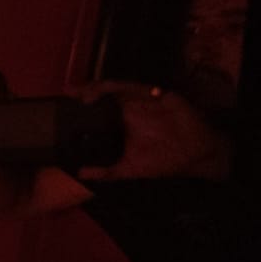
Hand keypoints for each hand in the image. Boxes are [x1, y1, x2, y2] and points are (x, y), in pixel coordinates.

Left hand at [75, 81, 230, 181]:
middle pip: (104, 93)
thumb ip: (105, 172)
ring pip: (117, 87)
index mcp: (123, 122)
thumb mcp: (129, 169)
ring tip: (85, 94)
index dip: (82, 103)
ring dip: (101, 87)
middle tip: (69, 92)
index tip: (64, 102)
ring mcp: (144, 101)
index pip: (98, 108)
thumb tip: (79, 174)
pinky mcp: (160, 96)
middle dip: (85, 89)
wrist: (195, 157)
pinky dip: (123, 88)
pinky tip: (111, 91)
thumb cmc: (164, 161)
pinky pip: (139, 88)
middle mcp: (131, 108)